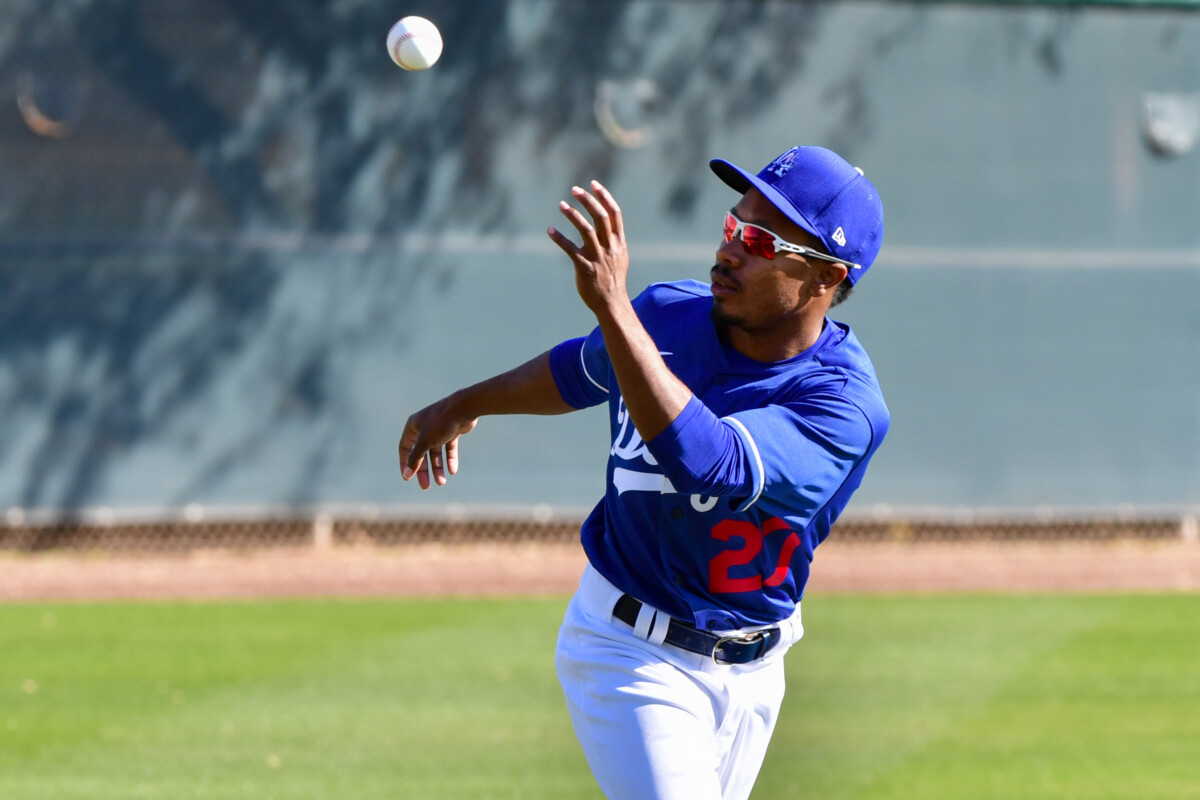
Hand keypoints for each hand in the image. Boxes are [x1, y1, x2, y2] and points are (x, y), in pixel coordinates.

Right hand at [398, 398, 477, 489]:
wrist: (465, 408)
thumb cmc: (441, 422)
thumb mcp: (425, 442)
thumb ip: (415, 459)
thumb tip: (406, 475)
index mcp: (413, 426)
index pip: (405, 448)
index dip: (405, 463)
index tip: (408, 478)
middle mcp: (424, 427)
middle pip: (421, 453)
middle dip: (424, 470)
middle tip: (426, 486)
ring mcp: (438, 429)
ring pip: (436, 453)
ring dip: (438, 468)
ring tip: (441, 482)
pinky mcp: (451, 431)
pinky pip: (449, 448)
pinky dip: (450, 459)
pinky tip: (452, 470)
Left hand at [546, 180, 629, 313]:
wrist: (611, 303)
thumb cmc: (613, 279)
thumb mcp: (620, 256)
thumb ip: (614, 239)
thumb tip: (609, 224)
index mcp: (618, 242)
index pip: (614, 213)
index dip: (604, 196)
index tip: (593, 184)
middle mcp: (609, 246)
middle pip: (600, 217)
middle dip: (588, 200)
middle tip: (575, 190)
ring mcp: (597, 257)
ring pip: (586, 230)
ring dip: (573, 215)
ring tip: (561, 204)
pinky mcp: (585, 267)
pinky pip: (570, 249)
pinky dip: (559, 238)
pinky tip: (550, 230)